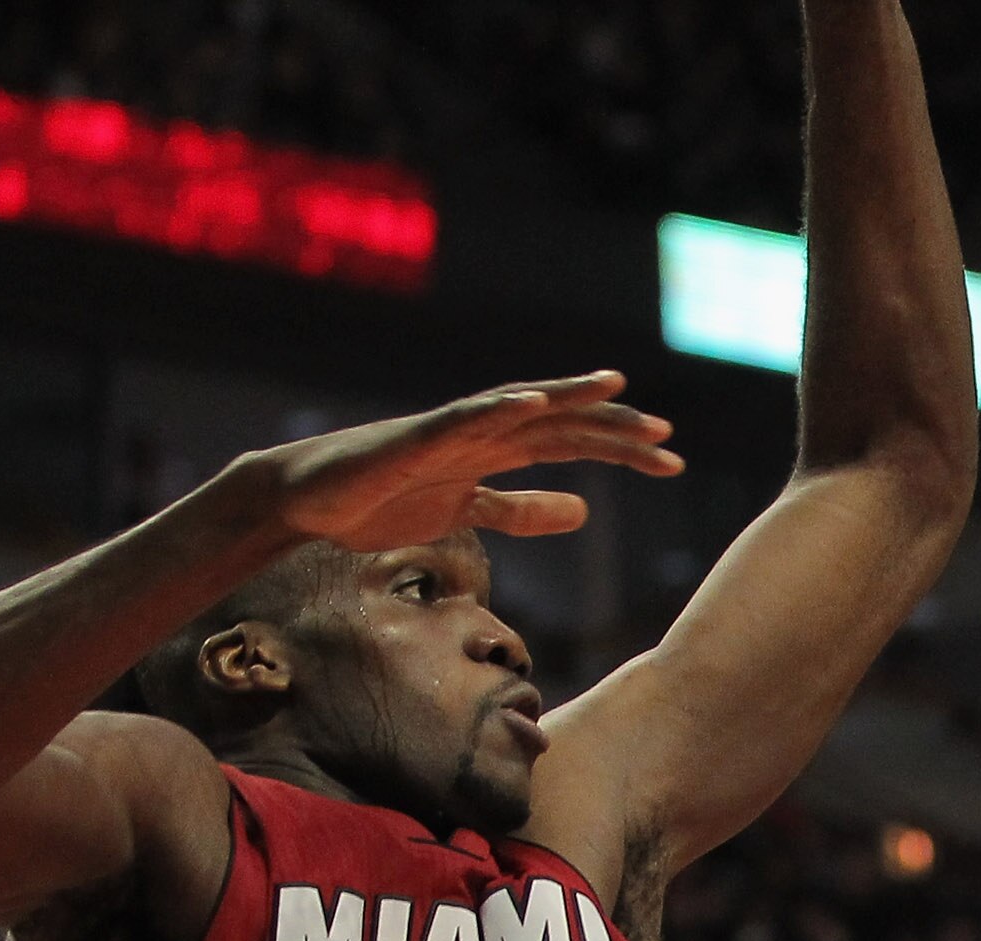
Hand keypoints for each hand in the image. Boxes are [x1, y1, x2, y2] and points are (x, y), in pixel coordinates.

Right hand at [250, 372, 683, 552]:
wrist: (310, 502)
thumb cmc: (383, 501)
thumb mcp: (469, 513)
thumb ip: (522, 511)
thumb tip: (583, 512)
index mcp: (495, 451)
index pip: (571, 445)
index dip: (619, 449)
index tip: (670, 460)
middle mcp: (479, 431)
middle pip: (558, 423)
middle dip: (611, 426)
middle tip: (667, 434)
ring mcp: (447, 432)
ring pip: (516, 407)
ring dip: (564, 397)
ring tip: (612, 387)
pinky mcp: (414, 441)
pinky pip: (460, 421)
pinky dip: (495, 409)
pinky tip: (531, 403)